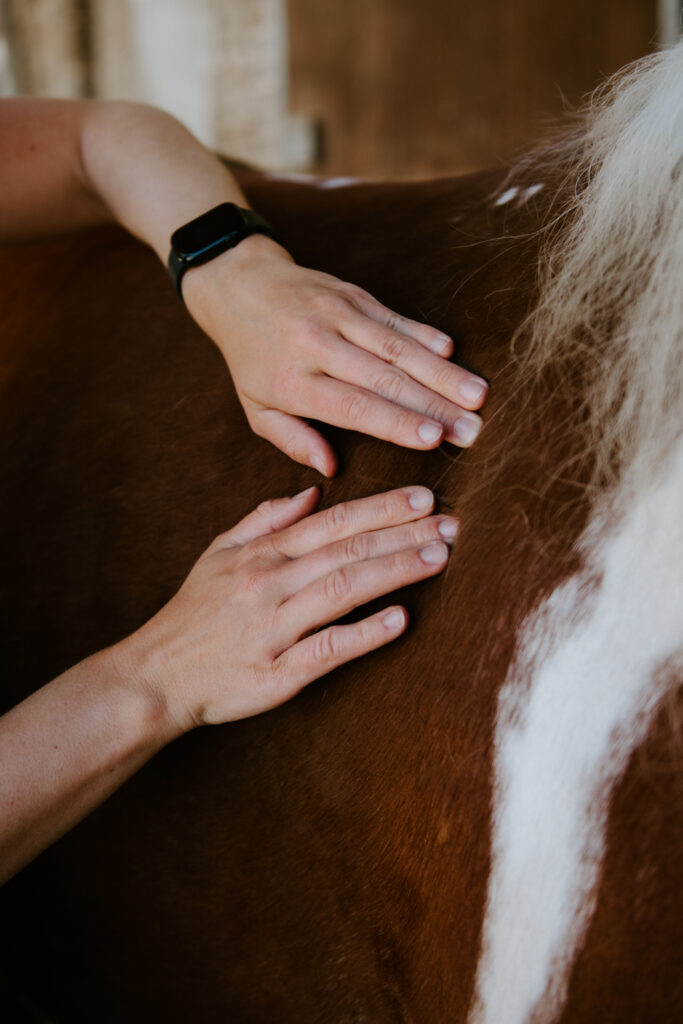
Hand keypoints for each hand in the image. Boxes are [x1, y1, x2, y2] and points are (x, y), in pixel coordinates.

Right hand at [118, 485, 456, 734]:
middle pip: (345, 550)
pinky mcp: (275, 675)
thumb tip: (311, 492)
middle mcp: (268, 584)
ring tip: (438, 558)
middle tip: (452, 525)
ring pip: (341, 590)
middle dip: (403, 534)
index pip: (331, 521)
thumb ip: (263, 520)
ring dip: (393, 571)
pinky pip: (324, 651)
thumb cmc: (193, 615)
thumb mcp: (218, 554)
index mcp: (260, 554)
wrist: (155, 676)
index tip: (424, 497)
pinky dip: (363, 634)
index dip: (381, 508)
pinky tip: (401, 620)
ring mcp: (272, 629)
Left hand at [182, 235, 486, 475]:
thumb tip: (330, 470)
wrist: (239, 284)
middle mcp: (316, 345)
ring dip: (441, 373)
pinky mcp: (353, 294)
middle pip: (384, 379)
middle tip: (472, 429)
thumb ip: (293, 440)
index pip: (353, 406)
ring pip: (397, 347)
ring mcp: (337, 315)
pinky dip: (425, 334)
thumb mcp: (256, 408)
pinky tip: (452, 353)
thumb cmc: (252, 358)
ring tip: (477, 396)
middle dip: (434, 405)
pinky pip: (395, 317)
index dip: (396, 422)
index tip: (433, 439)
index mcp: (292, 381)